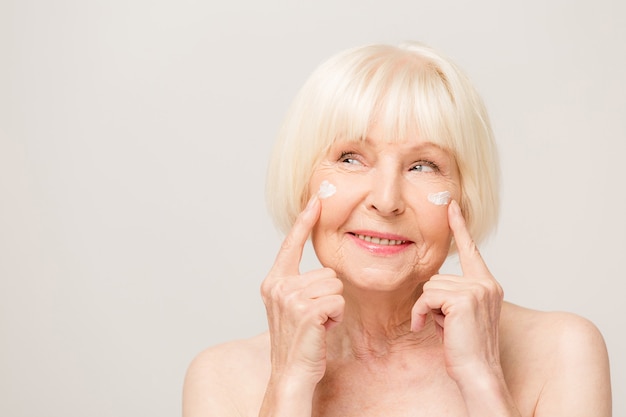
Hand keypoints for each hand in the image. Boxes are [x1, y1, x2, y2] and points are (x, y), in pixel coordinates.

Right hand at [260, 194, 344, 386]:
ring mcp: (291, 298)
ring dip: (334, 307)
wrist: (291, 372)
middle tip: (315, 317)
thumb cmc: (297, 341)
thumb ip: (299, 283)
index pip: (291, 244)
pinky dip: (336, 317)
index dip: (304, 222)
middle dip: (329, 295)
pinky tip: (322, 329)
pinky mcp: (306, 311)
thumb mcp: (291, 307)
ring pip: (335, 286)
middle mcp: (279, 286)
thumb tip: (322, 271)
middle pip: (327, 271)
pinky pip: (338, 301)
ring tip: (318, 324)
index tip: (316, 201)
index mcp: (274, 281)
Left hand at [410, 200, 503, 380]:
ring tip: (441, 328)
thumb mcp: (458, 315)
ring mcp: (477, 290)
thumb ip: (451, 294)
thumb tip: (432, 285)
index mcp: (487, 285)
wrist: (477, 372)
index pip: (470, 250)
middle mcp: (486, 284)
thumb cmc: (465, 349)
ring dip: (425, 309)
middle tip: (444, 324)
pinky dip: (420, 314)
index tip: (452, 205)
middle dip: (431, 301)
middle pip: (437, 276)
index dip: (459, 227)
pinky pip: (426, 297)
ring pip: (430, 287)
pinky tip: (426, 327)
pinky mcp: (465, 299)